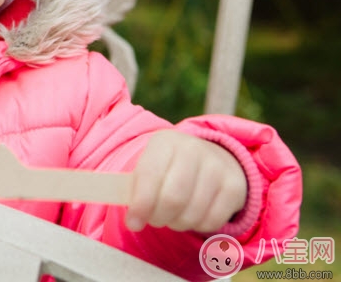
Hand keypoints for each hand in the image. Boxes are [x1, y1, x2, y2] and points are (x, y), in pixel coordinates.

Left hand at [126, 129, 247, 232]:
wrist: (210, 157)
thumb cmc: (168, 168)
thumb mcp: (149, 167)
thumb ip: (133, 189)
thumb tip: (131, 219)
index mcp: (165, 142)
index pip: (149, 176)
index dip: (140, 204)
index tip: (133, 223)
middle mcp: (193, 149)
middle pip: (172, 199)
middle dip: (158, 217)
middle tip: (154, 220)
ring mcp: (217, 166)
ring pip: (192, 213)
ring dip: (177, 223)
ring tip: (172, 216)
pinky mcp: (235, 186)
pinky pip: (212, 221)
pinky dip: (198, 226)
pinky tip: (192, 215)